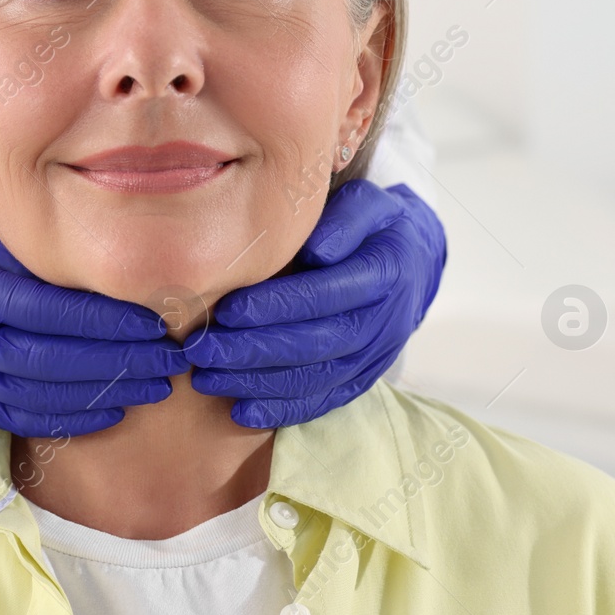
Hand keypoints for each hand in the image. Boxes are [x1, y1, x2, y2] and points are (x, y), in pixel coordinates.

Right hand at [0, 203, 188, 436]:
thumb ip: (38, 255)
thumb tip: (119, 272)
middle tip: (170, 361)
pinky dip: (65, 419)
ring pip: (29, 397)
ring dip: (98, 398)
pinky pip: (13, 416)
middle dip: (113, 364)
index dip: (100, 321)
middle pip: (39, 360)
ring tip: (153, 389)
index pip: (38, 309)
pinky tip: (109, 412)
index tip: (154, 322)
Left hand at [183, 181, 445, 428]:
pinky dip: (283, 410)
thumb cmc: (373, 226)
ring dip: (257, 383)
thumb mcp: (367, 203)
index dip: (276, 305)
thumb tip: (316, 250)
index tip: (227, 310)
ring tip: (205, 378)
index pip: (325, 294)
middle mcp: (382, 321)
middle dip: (253, 350)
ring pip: (315, 378)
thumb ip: (343, 219)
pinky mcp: (363, 378)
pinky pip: (324, 400)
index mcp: (383, 272)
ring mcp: (374, 356)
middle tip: (201, 350)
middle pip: (315, 343)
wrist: (413, 263)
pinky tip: (241, 411)